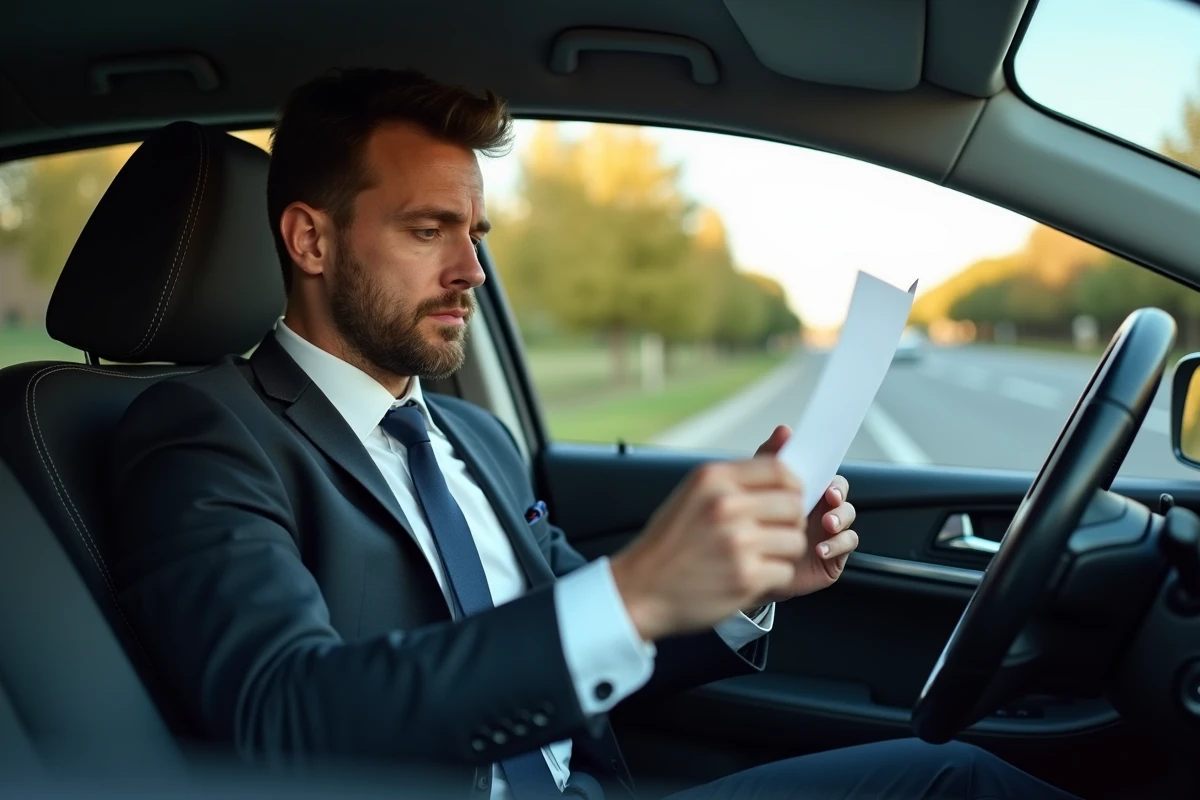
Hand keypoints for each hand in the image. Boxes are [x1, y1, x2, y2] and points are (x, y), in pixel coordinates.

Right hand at [610, 457, 806, 641]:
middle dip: (790, 522)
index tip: (790, 498)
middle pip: (793, 505)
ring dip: (783, 552)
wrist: (640, 589)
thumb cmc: (669, 543)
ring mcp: (737, 542)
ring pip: (795, 540)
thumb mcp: (693, 495)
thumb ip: (735, 479)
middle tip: (774, 533)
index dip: (793, 485)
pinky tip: (751, 576)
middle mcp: (725, 505)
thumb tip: (782, 450)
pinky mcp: (745, 576)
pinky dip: (773, 577)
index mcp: (712, 479)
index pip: (779, 470)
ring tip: (760, 557)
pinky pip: (785, 571)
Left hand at [754, 425, 857, 597]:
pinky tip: (821, 548)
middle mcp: (822, 509)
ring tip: (827, 524)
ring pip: (847, 518)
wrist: (747, 565)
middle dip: (839, 496)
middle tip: (829, 500)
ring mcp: (829, 532)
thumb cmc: (755, 525)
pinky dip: (837, 544)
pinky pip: (847, 545)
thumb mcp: (757, 488)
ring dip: (840, 518)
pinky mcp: (832, 555)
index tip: (827, 485)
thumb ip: (771, 458)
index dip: (833, 479)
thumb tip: (784, 430)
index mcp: (809, 492)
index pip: (830, 477)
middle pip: (842, 495)